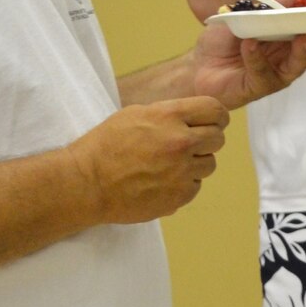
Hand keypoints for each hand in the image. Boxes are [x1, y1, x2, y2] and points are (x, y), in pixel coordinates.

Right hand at [72, 96, 228, 221]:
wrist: (86, 183)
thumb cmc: (106, 145)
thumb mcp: (136, 114)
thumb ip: (170, 114)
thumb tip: (197, 118)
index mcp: (169, 116)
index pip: (216, 110)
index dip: (216, 116)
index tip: (211, 122)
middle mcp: (180, 142)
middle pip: (218, 138)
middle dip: (206, 140)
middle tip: (187, 145)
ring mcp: (181, 171)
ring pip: (209, 164)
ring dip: (195, 163)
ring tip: (169, 164)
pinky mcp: (179, 196)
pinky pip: (195, 186)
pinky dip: (183, 184)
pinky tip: (161, 181)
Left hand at [192, 0, 305, 109]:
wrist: (194, 67)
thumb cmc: (223, 41)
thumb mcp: (249, 12)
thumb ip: (277, 3)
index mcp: (291, 40)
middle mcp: (289, 58)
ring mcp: (276, 74)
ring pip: (298, 65)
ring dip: (303, 51)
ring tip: (305, 36)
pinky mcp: (258, 87)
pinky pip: (262, 72)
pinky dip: (255, 57)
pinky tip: (249, 45)